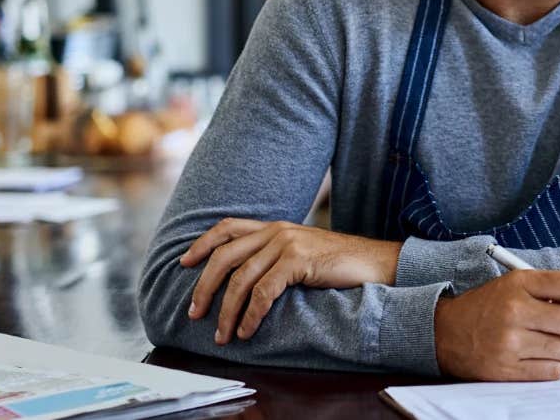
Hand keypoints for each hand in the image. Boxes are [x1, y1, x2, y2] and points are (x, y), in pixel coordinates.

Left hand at [179, 218, 402, 343]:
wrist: (374, 261)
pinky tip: (248, 330)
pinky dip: (251, 314)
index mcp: (274, 226)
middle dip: (204, 286)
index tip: (184, 264)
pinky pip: (264, 291)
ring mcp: (287, 243)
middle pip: (225, 256)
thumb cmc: (339, 263)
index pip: (227, 227)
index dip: (202, 244)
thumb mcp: (301, 252)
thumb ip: (274, 256)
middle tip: (194, 312)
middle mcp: (276, 230)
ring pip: (241, 278)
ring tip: (222, 334)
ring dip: (226, 311)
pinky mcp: (298, 260)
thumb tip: (246, 279)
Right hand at [434, 269, 559, 380]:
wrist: (445, 332)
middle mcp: (516, 310)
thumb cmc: (489, 307)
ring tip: (559, 345)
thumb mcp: (515, 285)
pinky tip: (542, 357)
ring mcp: (511, 341)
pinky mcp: (506, 368)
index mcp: (521, 282)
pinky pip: (553, 371)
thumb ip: (552, 291)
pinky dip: (556, 366)